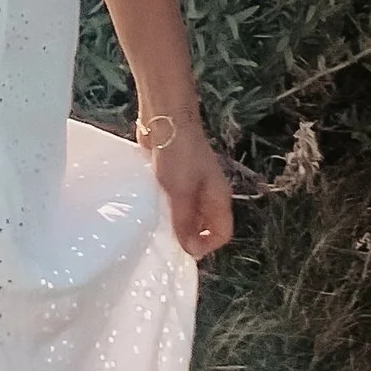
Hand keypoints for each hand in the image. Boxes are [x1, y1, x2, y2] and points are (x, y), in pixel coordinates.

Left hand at [147, 125, 233, 260]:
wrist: (165, 119)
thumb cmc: (179, 155)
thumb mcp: (182, 193)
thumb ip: (185, 223)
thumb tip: (190, 251)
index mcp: (219, 197)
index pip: (222, 233)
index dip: (206, 246)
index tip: (182, 250)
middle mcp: (209, 193)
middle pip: (204, 225)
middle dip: (188, 236)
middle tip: (164, 243)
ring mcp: (192, 183)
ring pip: (187, 213)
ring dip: (173, 222)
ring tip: (154, 229)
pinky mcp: (174, 176)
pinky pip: (173, 200)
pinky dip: (164, 207)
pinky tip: (148, 210)